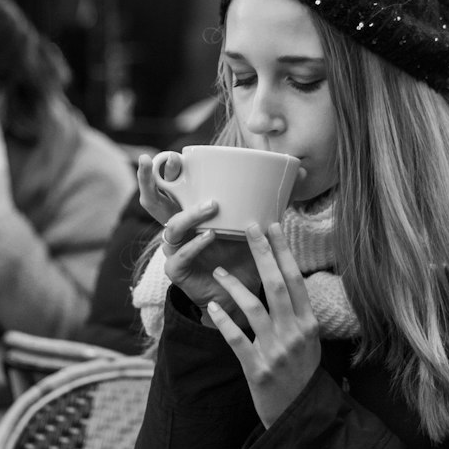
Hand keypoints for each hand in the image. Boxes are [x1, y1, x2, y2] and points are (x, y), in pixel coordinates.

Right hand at [136, 153, 258, 321]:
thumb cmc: (247, 254)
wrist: (244, 295)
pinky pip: (180, 256)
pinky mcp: (178, 271)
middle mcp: (179, 229)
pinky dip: (195, 245)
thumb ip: (274, 198)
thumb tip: (300, 169)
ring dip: (190, 215)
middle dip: (147, 181)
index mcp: (191, 213)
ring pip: (171, 227)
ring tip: (212, 207)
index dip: (160, 170)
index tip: (163, 153)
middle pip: (153, 202)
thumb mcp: (258, 223)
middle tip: (149, 161)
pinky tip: (209, 237)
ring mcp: (175, 250)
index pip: (169, 187)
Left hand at [207, 222, 319, 427]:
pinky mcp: (257, 369)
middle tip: (249, 227)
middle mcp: (295, 333)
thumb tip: (287, 280)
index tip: (273, 227)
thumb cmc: (302, 373)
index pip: (296, 279)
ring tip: (218, 271)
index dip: (283, 251)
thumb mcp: (310, 341)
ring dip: (234, 285)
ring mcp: (276, 351)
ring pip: (254, 308)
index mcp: (309, 323)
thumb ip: (299, 313)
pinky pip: (237, 340)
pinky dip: (224, 322)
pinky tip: (212, 308)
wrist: (300, 416)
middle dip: (263, 253)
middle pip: (277, 285)